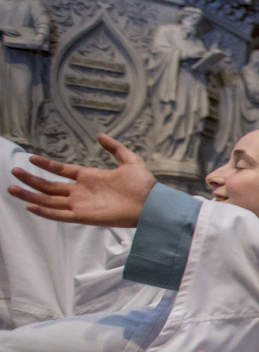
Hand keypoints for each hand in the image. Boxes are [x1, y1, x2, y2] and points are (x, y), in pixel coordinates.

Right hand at [7, 134, 155, 227]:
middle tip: (14, 172)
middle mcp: (81, 191)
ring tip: (12, 189)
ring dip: (30, 195)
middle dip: (31, 180)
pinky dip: (45, 211)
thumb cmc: (143, 184)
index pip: (61, 171)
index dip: (46, 165)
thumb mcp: (129, 160)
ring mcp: (81, 204)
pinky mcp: (83, 216)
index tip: (31, 158)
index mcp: (89, 177)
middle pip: (50, 186)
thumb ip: (115, 148)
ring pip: (49, 200)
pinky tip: (30, 205)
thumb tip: (100, 136)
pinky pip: (60, 214)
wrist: (152, 203)